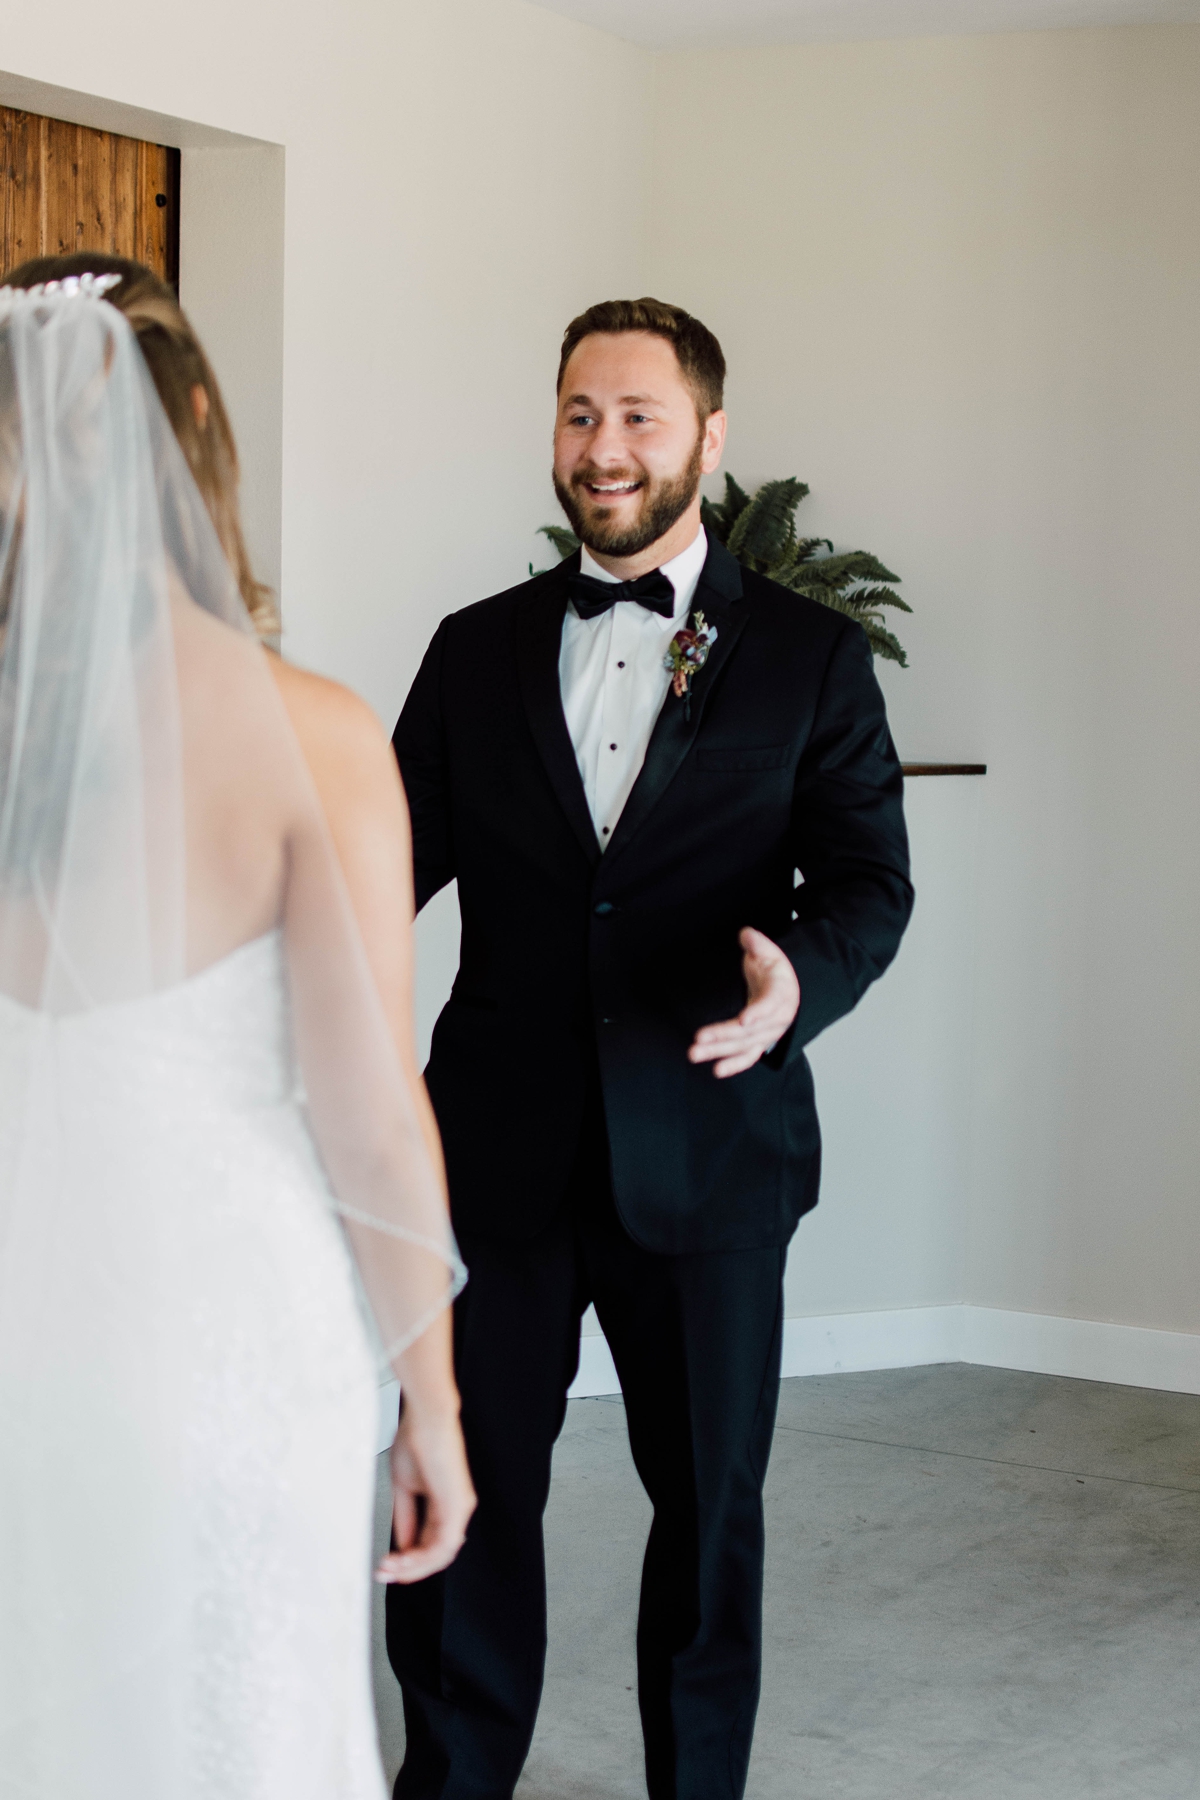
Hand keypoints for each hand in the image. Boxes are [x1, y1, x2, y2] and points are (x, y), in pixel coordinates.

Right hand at [374, 1404, 475, 1584]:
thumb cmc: (416, 1442)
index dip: (408, 1561)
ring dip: (413, 1566)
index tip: (386, 1566)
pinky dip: (422, 1556)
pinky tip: (403, 1558)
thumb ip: (405, 1518)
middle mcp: (457, 1509)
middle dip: (408, 1569)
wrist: (426, 1418)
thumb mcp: (404, 1488)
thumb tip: (402, 1545)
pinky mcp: (458, 1505)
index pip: (431, 1545)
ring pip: (441, 1554)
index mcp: (445, 1505)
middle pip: (437, 1555)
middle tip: (384, 1573)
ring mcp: (460, 1508)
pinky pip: (443, 1543)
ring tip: (390, 1567)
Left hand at [688, 927, 799, 1078]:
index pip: (770, 1004)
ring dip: (719, 1051)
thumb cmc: (776, 970)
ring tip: (694, 1053)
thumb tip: (746, 935)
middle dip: (723, 1035)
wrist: (788, 989)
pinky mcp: (760, 1042)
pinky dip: (733, 1064)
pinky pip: (748, 1056)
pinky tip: (716, 1070)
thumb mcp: (770, 952)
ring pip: (744, 1046)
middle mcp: (777, 1019)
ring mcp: (769, 1034)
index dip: (758, 1013)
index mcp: (781, 993)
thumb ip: (757, 944)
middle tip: (698, 1040)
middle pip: (749, 1031)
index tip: (744, 1020)